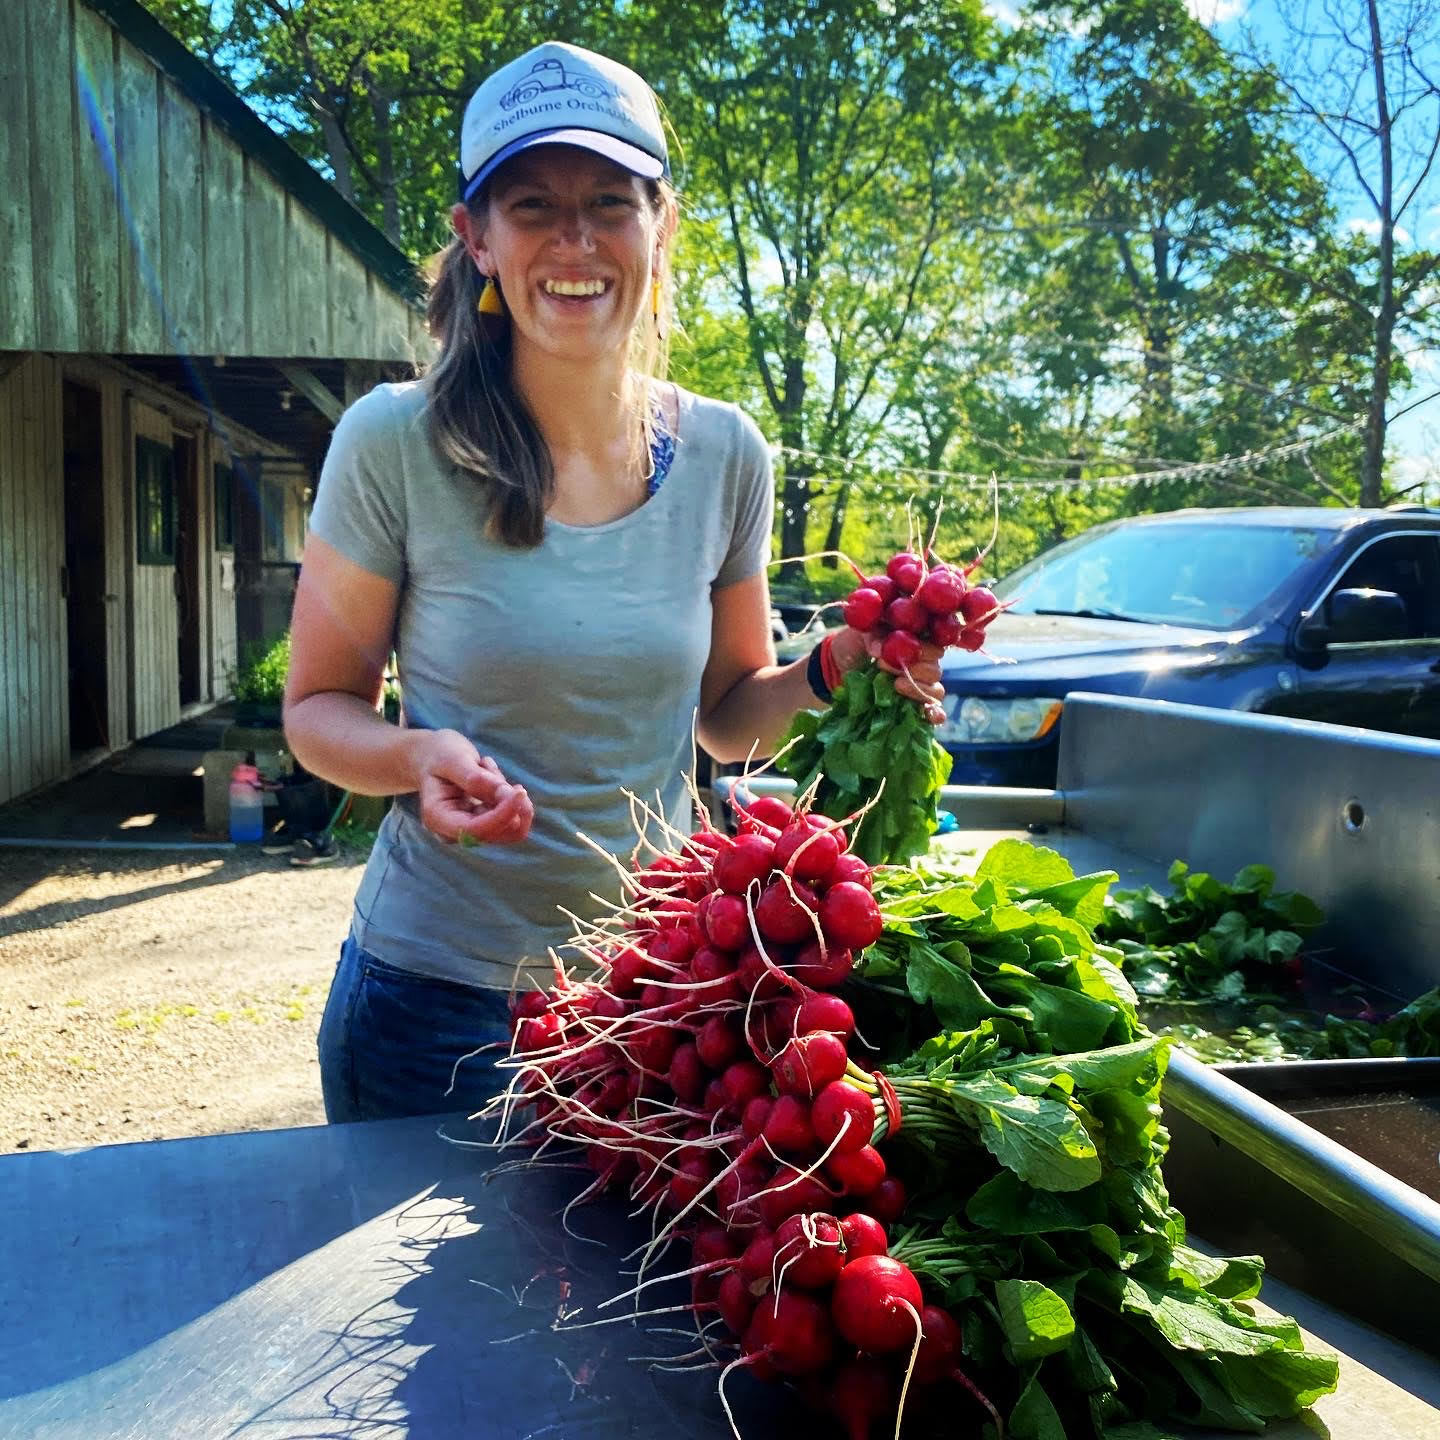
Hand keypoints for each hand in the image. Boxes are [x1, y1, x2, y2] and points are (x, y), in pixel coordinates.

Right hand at [411, 730, 533, 845]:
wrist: (433, 757)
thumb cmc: (440, 755)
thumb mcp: (453, 759)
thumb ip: (476, 778)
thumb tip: (506, 796)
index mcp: (437, 818)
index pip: (475, 830)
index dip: (502, 815)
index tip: (520, 792)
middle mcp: (453, 832)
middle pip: (499, 833)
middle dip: (507, 800)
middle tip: (487, 764)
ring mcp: (471, 831)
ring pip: (513, 824)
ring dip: (506, 793)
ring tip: (482, 766)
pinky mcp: (486, 825)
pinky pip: (514, 815)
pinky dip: (508, 793)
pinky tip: (487, 774)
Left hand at [829, 627, 946, 726]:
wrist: (838, 666)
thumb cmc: (854, 645)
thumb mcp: (861, 635)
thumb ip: (873, 637)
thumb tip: (880, 649)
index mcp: (917, 643)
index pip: (934, 648)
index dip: (920, 651)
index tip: (895, 653)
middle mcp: (923, 665)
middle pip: (935, 671)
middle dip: (914, 671)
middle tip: (885, 667)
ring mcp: (919, 686)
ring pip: (935, 691)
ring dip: (918, 690)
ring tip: (896, 686)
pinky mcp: (913, 705)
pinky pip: (933, 711)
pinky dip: (935, 714)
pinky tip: (931, 716)